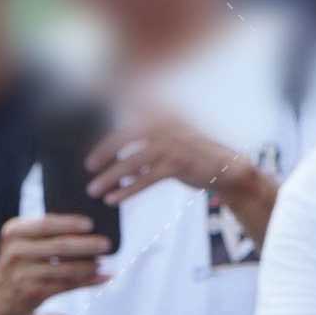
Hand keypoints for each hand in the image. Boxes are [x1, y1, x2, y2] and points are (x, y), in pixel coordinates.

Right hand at [0, 212, 111, 314]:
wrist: (2, 297)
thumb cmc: (23, 261)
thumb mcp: (24, 242)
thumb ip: (44, 230)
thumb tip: (87, 223)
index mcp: (14, 231)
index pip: (46, 224)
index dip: (70, 224)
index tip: (91, 224)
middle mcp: (14, 252)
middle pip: (58, 246)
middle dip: (86, 245)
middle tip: (106, 244)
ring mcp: (21, 275)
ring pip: (63, 269)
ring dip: (87, 266)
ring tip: (103, 262)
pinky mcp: (30, 293)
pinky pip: (64, 286)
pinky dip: (86, 282)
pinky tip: (102, 277)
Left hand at [85, 111, 246, 204]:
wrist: (226, 169)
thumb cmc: (193, 158)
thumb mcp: (169, 145)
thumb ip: (145, 147)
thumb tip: (116, 160)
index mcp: (162, 115)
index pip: (129, 121)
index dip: (109, 134)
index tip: (91, 151)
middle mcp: (166, 124)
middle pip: (126, 136)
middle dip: (105, 151)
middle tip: (89, 167)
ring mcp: (172, 143)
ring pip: (132, 161)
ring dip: (110, 177)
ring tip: (94, 190)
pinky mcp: (177, 164)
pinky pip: (145, 178)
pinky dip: (127, 190)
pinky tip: (113, 199)